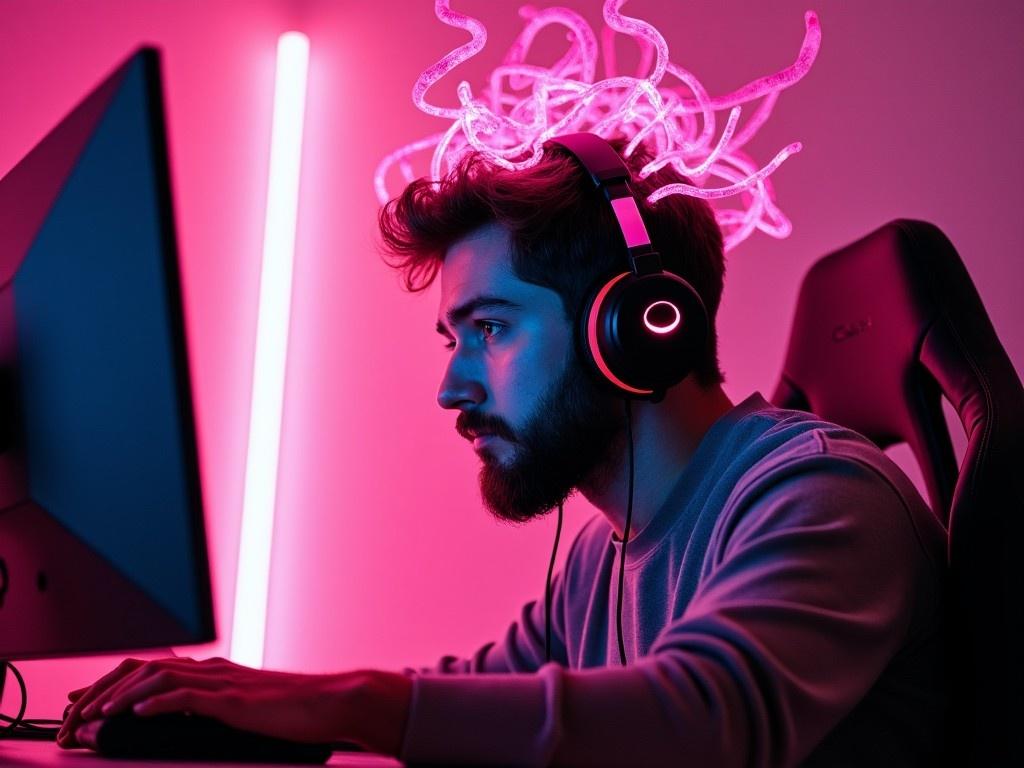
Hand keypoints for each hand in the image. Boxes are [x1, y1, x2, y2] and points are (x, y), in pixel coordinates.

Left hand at [57, 657, 411, 755]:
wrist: (329, 702)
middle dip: (104, 688)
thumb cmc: (293, 710)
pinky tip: (138, 715)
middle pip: (144, 667)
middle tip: (75, 712)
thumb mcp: (245, 706)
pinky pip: (187, 697)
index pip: (152, 668)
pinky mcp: (233, 700)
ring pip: (158, 679)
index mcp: (213, 671)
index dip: (112, 681)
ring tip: (95, 717)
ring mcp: (223, 682)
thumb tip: (181, 715)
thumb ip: (214, 705)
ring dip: (120, 698)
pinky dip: (157, 704)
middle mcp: (213, 670)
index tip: (83, 699)